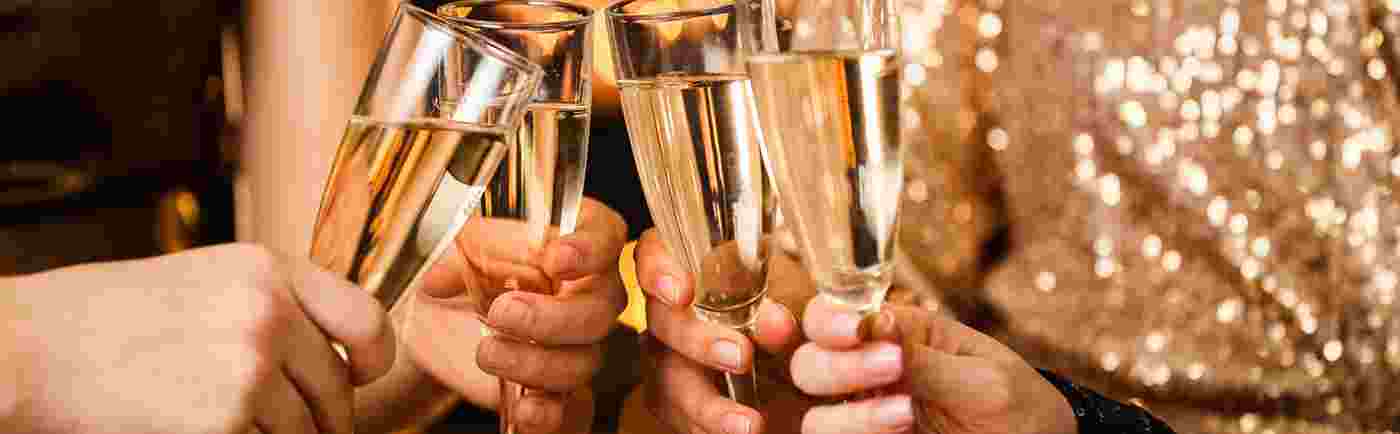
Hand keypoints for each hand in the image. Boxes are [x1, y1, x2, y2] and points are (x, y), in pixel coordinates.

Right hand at [0, 243, 394, 433]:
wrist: (31, 349)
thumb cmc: (102, 319)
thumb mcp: (203, 282)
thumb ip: (269, 306)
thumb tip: (325, 352)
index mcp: (267, 271)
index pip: (364, 317)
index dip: (375, 358)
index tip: (364, 377)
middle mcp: (269, 313)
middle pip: (335, 388)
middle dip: (322, 418)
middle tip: (300, 429)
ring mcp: (250, 368)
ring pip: (303, 430)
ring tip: (234, 425)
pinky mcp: (223, 420)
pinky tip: (201, 430)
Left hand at [405, 198, 627, 433]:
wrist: (467, 310)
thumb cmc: (488, 262)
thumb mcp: (473, 246)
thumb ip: (462, 257)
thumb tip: (436, 281)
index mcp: (581, 240)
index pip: (604, 238)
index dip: (588, 250)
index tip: (555, 259)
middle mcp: (594, 291)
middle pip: (599, 311)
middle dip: (551, 317)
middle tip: (502, 313)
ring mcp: (584, 342)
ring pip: (584, 361)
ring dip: (537, 362)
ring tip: (488, 352)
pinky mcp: (564, 384)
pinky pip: (573, 407)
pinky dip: (550, 413)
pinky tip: (524, 410)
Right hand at [632, 227, 820, 433]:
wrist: (815, 377)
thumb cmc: (800, 320)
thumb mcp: (796, 307)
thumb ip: (783, 312)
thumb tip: (774, 323)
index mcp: (694, 270)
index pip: (654, 255)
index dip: (658, 270)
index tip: (682, 292)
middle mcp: (671, 314)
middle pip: (661, 322)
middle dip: (698, 340)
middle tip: (741, 356)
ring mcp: (669, 361)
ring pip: (666, 381)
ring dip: (707, 405)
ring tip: (748, 425)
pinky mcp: (680, 406)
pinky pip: (681, 420)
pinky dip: (709, 430)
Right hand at [792, 296, 1076, 433]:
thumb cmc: (1016, 406)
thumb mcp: (982, 378)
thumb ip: (925, 357)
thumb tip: (872, 321)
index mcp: (893, 336)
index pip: (831, 317)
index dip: (828, 321)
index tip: (855, 329)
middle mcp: (867, 376)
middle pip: (808, 365)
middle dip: (838, 366)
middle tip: (892, 367)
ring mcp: (866, 419)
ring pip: (816, 420)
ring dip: (851, 417)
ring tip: (905, 415)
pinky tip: (898, 433)